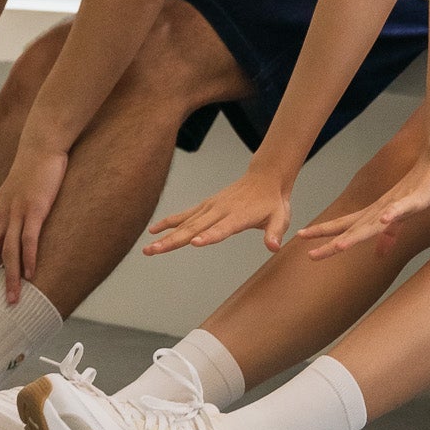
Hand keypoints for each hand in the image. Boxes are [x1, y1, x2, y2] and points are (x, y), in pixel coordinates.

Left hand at [0, 148, 68, 306]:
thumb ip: (9, 221)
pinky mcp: (35, 208)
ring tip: (11, 300)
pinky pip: (30, 237)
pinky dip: (29, 257)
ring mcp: (17, 213)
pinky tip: (31, 274)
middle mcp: (0, 217)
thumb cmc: (29, 175)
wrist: (40, 147)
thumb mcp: (12, 200)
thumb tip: (9, 245)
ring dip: (9, 278)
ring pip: (9, 252)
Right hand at [145, 169, 292, 256]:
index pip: (221, 229)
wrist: (264, 177)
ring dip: (166, 236)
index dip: (208, 236)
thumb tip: (274, 247)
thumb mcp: (280, 217)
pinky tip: (153, 231)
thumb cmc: (273, 201)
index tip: (194, 243)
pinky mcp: (205, 205)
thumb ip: (274, 232)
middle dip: (174, 241)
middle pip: (194, 228)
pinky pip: (184, 215)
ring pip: (185, 223)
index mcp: (238, 216)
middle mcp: (220, 211)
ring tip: (148, 249)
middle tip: (154, 252)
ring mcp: (210, 207)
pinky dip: (168, 222)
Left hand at [298, 145, 429, 259]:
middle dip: (329, 237)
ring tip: (339, 246)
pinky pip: (403, 207)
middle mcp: (381, 208)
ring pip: (373, 222)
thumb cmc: (421, 185)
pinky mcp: (416, 198)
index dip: (324, 232)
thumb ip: (390, 234)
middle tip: (304, 245)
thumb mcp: (403, 215)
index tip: (301, 238)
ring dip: (356, 234)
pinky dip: (393, 214)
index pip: (345, 225)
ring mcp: (397, 203)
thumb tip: (378, 255)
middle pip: (352, 227)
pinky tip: (384, 218)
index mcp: (375, 213)